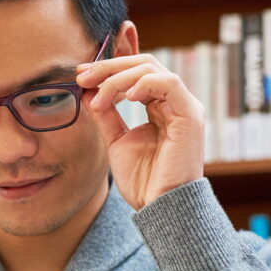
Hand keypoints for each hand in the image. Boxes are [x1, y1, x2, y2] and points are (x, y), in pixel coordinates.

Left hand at [76, 53, 204, 209]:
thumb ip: (105, 115)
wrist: (158, 206)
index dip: (109, 67)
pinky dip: (143, 83)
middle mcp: (175, 102)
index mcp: (161, 106)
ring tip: (98, 97)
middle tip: (81, 77)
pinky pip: (169, 83)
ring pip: (152, 69)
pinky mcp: (190, 115)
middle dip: (108, 67)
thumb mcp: (116, 141)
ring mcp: (184, 107)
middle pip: (143, 64)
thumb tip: (87, 91)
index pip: (137, 72)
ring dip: (118, 77)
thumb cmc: (143, 179)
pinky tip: (125, 97)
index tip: (80, 73)